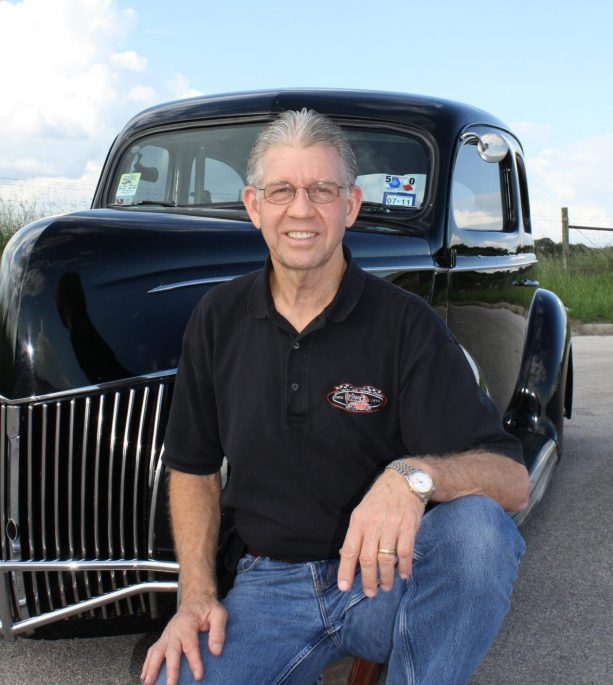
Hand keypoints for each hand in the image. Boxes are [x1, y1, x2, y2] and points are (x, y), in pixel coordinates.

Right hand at [140, 594, 227, 684]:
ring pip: (157, 652)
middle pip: (171, 651)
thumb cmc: (208, 608)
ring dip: (152, 668)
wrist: (196, 599)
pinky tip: (145, 676)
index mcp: (188, 622)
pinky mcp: (164, 639)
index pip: (190, 645)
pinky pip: (153, 651)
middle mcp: (174, 629)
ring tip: (149, 683)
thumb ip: (218, 632)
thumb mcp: (219, 614)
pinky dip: (147, 664)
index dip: (194, 661)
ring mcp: (167, 634)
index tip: (198, 676)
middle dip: (171, 669)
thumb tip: (216, 651)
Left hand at [338, 469, 424, 596]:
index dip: (345, 570)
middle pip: (368, 559)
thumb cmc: (380, 499)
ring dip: (386, 577)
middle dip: (368, 580)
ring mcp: (392, 527)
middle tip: (369, 593)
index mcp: (359, 521)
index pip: (349, 550)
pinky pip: (405, 553)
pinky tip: (403, 575)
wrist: (404, 481)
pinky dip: (404, 567)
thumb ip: (356, 534)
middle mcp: (374, 525)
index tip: (344, 587)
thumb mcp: (362, 511)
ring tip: (386, 587)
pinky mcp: (408, 528)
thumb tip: (346, 555)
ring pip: (386, 559)